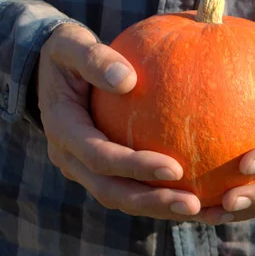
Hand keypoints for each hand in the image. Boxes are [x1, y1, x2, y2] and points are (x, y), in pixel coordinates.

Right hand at [37, 24, 200, 219]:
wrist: (50, 70)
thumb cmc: (66, 52)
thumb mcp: (72, 44)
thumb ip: (94, 58)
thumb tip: (127, 80)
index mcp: (63, 129)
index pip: (99, 157)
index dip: (135, 166)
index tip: (175, 168)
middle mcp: (70, 157)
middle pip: (111, 190)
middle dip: (152, 202)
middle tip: (193, 204)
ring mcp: (84, 167)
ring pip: (122, 197)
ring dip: (160, 208)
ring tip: (204, 211)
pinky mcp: (101, 168)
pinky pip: (131, 187)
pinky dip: (161, 196)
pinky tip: (200, 196)